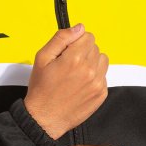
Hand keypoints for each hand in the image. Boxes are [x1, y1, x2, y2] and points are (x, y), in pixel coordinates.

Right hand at [24, 24, 108, 139]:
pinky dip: (94, 77)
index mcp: (74, 58)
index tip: (68, 50)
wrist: (45, 118)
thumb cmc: (41, 89)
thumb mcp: (42, 58)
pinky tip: (80, 84)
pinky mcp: (101, 93)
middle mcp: (89, 70)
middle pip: (95, 47)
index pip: (88, 36)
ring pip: (102, 60)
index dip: (77, 41)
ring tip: (76, 73)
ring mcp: (97, 83)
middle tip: (69, 64)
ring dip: (92, 62)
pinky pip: (103, 76)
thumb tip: (79, 28)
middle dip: (83, 51)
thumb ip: (61, 38)